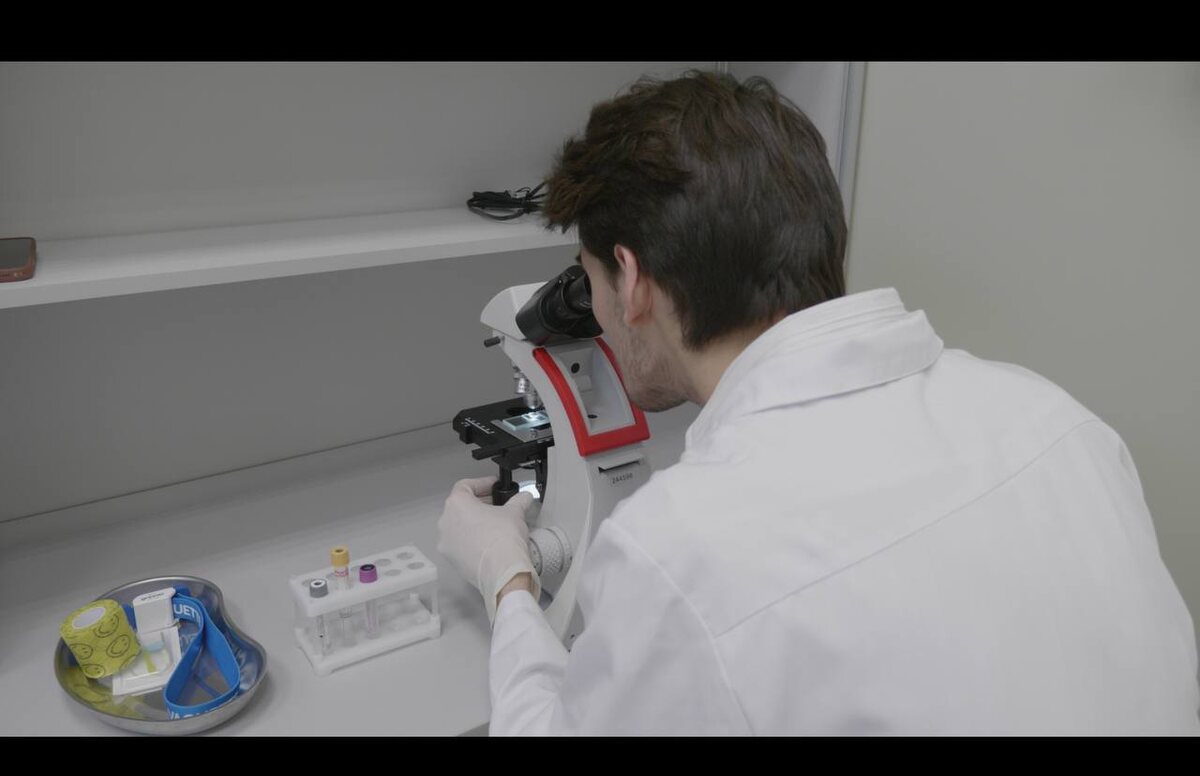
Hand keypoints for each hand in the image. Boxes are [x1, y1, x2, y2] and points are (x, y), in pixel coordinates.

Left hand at [436, 476, 540, 625]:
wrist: (502, 572)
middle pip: (461, 507)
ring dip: (475, 523)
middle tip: (498, 506)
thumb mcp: (515, 512)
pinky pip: (460, 544)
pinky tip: (489, 543)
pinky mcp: (451, 560)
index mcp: (456, 504)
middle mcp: (445, 522)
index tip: (495, 487)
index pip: (466, 486)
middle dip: (480, 504)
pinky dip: (472, 540)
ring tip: (495, 526)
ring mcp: (446, 543)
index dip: (482, 484)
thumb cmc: (504, 536)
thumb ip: (519, 500)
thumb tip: (525, 497)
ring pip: (459, 527)